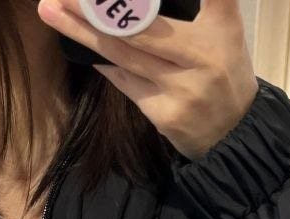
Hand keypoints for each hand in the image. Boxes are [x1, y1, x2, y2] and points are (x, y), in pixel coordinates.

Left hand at [36, 0, 258, 159]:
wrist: (235, 135)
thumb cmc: (225, 72)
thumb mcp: (225, 29)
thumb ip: (207, 0)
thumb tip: (139, 0)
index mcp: (219, 28)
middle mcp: (202, 57)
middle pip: (139, 25)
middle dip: (96, 7)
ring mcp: (181, 89)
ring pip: (125, 53)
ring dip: (84, 32)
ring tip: (53, 11)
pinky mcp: (164, 114)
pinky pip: (127, 81)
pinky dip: (105, 63)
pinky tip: (82, 47)